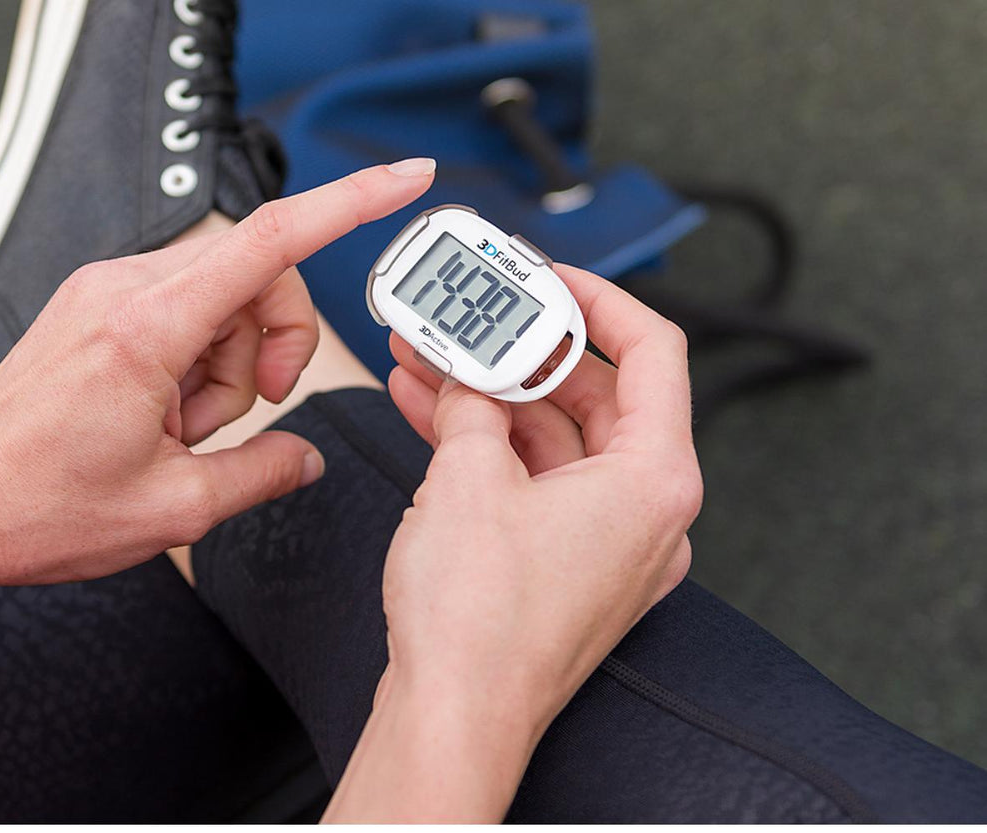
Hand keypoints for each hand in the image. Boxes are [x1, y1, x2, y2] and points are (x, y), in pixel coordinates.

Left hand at [0, 162, 436, 588]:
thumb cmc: (35, 510)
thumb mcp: (176, 509)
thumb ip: (263, 473)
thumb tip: (304, 457)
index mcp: (147, 327)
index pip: (272, 238)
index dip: (351, 205)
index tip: (405, 179)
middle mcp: (121, 290)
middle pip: (255, 273)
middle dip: (271, 345)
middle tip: (243, 417)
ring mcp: (101, 294)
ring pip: (220, 296)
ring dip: (225, 367)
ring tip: (176, 433)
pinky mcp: (91, 310)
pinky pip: (178, 310)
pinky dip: (192, 361)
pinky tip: (158, 416)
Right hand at [325, 264, 701, 821]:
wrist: (453, 716)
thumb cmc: (480, 623)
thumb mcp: (466, 478)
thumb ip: (472, 405)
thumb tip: (466, 375)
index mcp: (655, 480)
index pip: (654, 352)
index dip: (598, 299)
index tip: (549, 275)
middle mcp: (645, 514)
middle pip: (597, 395)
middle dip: (522, 350)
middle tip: (469, 314)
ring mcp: (606, 546)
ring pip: (553, 442)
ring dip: (490, 396)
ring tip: (425, 355)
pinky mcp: (563, 570)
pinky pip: (532, 485)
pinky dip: (486, 447)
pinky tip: (428, 410)